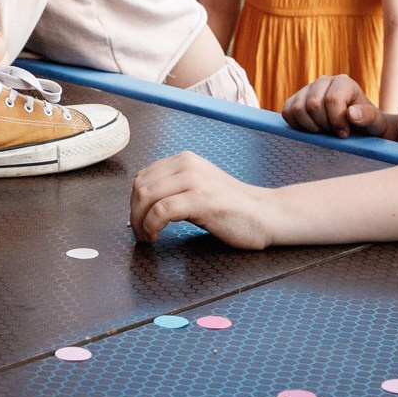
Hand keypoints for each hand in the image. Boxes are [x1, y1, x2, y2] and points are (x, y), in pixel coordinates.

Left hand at [129, 150, 276, 248]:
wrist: (264, 214)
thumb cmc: (231, 207)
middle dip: (134, 213)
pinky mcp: (201, 199)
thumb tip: (142, 203)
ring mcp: (194, 180)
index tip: (138, 221)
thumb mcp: (198, 187)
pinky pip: (161, 211)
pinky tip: (156, 236)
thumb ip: (174, 187)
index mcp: (185, 160)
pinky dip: (151, 226)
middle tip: (140, 233)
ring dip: (139, 221)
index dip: (134, 202)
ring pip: (147, 197)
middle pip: (141, 186)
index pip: (143, 176)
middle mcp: (187, 164)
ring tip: (147, 236)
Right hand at [281, 73, 382, 137]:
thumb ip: (368, 116)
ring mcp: (308, 89)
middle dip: (324, 125)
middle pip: (313, 105)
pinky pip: (287, 112)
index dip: (337, 122)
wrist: (358, 128)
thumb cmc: (367, 125)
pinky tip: (311, 129)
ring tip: (323, 131)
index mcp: (343, 82)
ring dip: (310, 127)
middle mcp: (324, 81)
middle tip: (334, 132)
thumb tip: (351, 113)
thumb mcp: (375, 122)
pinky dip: (296, 125)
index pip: (332, 100)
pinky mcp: (296, 100)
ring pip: (297, 109)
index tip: (345, 133)